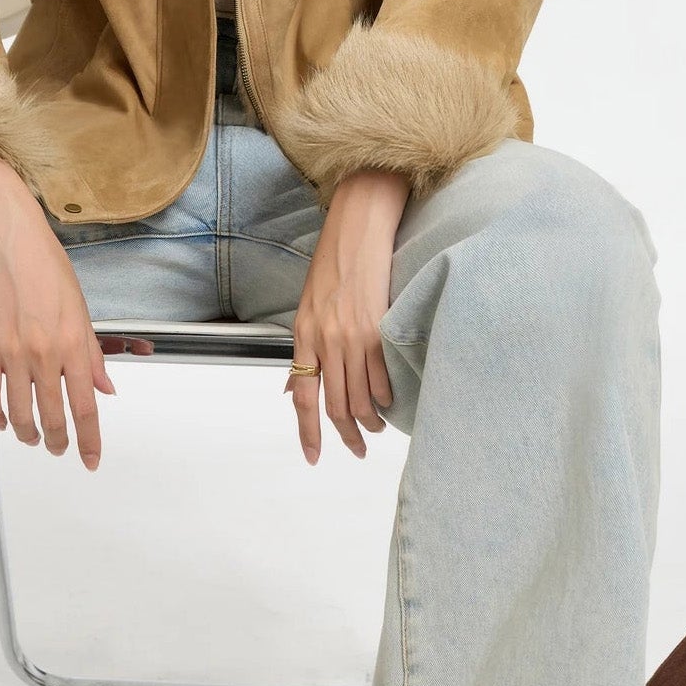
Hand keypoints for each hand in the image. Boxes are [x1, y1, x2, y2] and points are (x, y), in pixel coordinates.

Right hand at [0, 145, 144, 471]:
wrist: (9, 241)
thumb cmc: (46, 266)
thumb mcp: (81, 310)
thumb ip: (92, 354)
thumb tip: (104, 387)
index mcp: (74, 344)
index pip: (85, 407)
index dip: (89, 440)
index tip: (91, 459)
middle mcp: (44, 354)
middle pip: (53, 417)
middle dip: (58, 442)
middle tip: (60, 450)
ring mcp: (12, 353)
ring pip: (20, 414)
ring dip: (28, 434)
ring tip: (33, 438)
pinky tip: (3, 421)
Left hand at [285, 169, 408, 463]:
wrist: (358, 228)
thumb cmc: (333, 264)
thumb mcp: (307, 307)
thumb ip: (305, 350)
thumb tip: (296, 388)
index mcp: (303, 335)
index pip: (303, 397)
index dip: (308, 433)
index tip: (314, 456)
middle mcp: (325, 339)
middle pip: (335, 405)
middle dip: (347, 435)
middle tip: (357, 448)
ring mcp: (353, 335)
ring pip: (361, 398)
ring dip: (370, 421)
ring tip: (376, 427)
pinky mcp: (378, 327)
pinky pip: (382, 378)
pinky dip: (385, 398)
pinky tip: (389, 402)